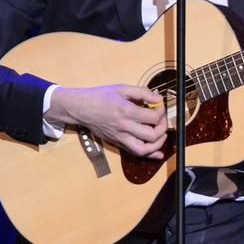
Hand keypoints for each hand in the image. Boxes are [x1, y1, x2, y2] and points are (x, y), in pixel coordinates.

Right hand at [47, 84, 168, 159]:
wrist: (81, 108)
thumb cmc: (100, 97)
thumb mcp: (122, 88)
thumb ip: (142, 92)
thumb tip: (158, 98)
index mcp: (126, 111)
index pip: (153, 117)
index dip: (161, 111)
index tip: (159, 105)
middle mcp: (124, 127)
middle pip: (152, 135)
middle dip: (162, 128)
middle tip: (161, 120)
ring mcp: (120, 137)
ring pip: (143, 150)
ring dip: (157, 145)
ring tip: (161, 135)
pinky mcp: (116, 143)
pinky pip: (134, 153)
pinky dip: (148, 155)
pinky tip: (157, 153)